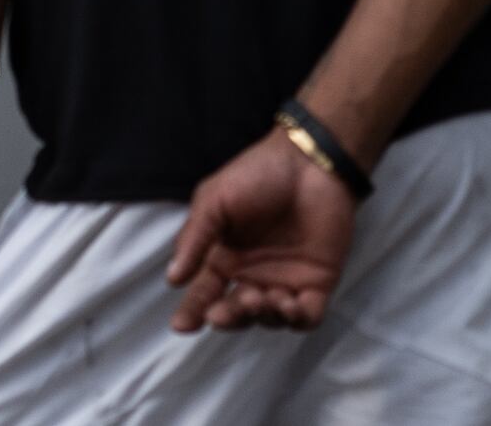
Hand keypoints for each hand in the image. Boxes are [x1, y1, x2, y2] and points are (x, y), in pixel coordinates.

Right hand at [167, 127, 359, 332]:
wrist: (308, 164)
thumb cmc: (256, 175)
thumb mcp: (214, 200)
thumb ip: (195, 239)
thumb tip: (173, 279)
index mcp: (225, 256)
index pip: (205, 291)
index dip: (192, 311)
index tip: (181, 326)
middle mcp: (253, 274)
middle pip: (236, 312)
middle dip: (228, 317)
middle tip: (224, 309)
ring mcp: (285, 280)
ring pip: (270, 320)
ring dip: (262, 317)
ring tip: (260, 297)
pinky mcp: (317, 283)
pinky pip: (307, 316)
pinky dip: (296, 318)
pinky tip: (288, 302)